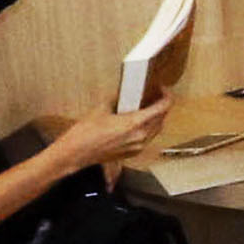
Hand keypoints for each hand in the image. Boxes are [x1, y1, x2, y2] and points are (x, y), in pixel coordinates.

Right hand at [52, 98, 172, 173]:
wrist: (76, 153)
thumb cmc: (85, 133)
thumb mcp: (102, 108)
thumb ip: (118, 99)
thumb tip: (125, 93)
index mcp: (134, 124)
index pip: (162, 108)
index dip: (167, 97)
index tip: (165, 91)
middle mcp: (140, 136)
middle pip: (162, 118)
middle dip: (162, 106)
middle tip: (156, 96)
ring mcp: (139, 146)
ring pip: (157, 129)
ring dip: (156, 118)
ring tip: (149, 108)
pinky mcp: (134, 152)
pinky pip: (149, 138)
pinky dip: (149, 128)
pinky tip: (141, 122)